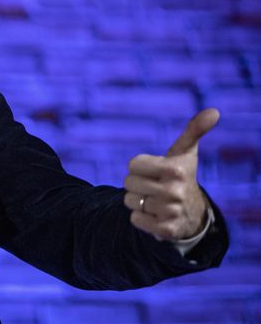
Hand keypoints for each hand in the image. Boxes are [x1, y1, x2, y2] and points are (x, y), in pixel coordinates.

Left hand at [123, 108, 218, 240]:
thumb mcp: (185, 152)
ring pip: (129, 201)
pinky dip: (140, 217)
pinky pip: (134, 219)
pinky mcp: (165, 230)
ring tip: (155, 200)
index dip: (139, 167)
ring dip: (138, 201)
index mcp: (175, 169)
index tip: (155, 171)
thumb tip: (214, 111)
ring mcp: (170, 212)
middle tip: (154, 186)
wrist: (192, 212)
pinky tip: (155, 215)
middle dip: (137, 184)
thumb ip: (194, 130)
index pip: (132, 164)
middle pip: (128, 183)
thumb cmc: (181, 175)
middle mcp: (174, 191)